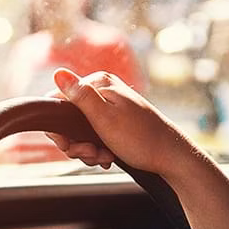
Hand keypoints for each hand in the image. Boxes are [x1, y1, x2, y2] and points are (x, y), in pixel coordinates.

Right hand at [46, 68, 200, 177]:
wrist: (171, 155)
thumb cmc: (140, 138)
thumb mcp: (104, 117)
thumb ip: (80, 95)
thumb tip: (57, 72)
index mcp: (99, 83)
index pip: (59, 101)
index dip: (59, 128)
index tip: (70, 146)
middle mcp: (103, 90)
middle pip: (69, 118)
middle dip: (76, 143)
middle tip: (92, 154)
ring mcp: (110, 105)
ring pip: (80, 130)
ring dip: (88, 150)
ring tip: (104, 156)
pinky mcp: (115, 120)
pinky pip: (94, 135)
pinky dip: (97, 149)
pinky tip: (109, 156)